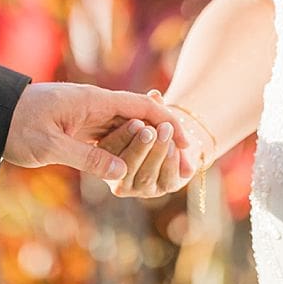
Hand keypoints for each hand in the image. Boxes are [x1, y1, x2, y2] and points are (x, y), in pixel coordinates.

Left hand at [3, 82, 189, 180]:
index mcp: (92, 101)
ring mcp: (87, 114)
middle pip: (139, 118)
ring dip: (147, 145)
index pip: (141, 107)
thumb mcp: (49, 147)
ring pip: (126, 128)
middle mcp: (94, 104)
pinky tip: (138, 165)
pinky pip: (110, 136)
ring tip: (168, 165)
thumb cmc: (17, 126)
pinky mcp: (78, 126)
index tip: (185, 142)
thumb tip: (122, 174)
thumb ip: (87, 158)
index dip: (167, 122)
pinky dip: (126, 149)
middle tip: (185, 160)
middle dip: (164, 137)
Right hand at [96, 92, 212, 198]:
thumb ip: (149, 105)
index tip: (135, 122)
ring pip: (146, 175)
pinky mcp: (164, 188)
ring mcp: (142, 187)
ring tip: (165, 132)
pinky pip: (167, 179)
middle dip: (139, 146)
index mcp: (105, 158)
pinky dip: (171, 162)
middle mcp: (120, 179)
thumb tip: (155, 95)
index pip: (108, 151)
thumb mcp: (148, 113)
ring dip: (156, 152)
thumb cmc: (153, 122)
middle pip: (127, 166)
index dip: (122, 137)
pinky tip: (175, 146)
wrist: (177, 137)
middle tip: (149, 130)